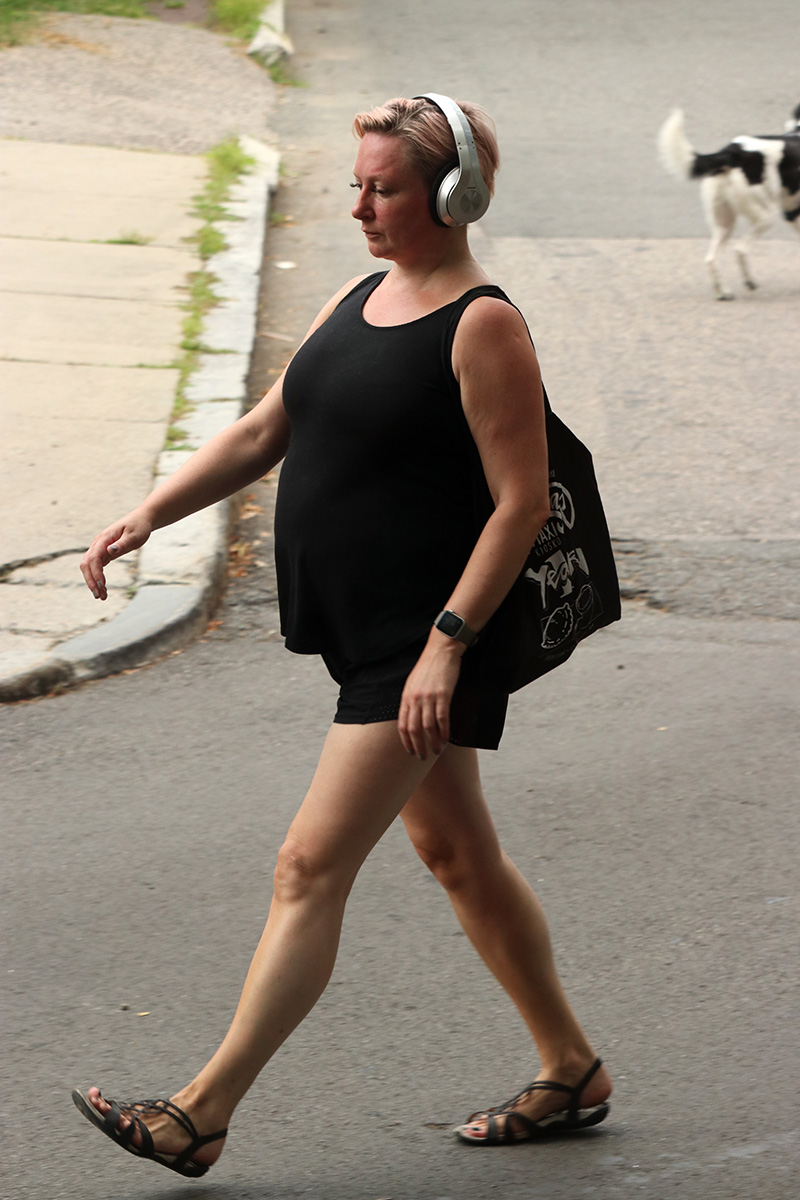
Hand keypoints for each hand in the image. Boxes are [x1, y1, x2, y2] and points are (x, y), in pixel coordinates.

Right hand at [80, 511, 152, 599]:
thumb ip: (122, 544)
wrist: (142, 520)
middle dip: (91, 581)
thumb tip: (110, 551)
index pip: (93, 558)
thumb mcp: (134, 535)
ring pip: (90, 568)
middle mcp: (98, 544)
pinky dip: (98, 579)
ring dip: (93, 582)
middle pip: (87, 564)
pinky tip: (104, 589)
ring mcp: (100, 549)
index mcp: (104, 539)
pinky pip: (97, 568)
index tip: (102, 585)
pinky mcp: (104, 553)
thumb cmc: (139, 526)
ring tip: (102, 597)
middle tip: (99, 596)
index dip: (95, 573)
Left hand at [398, 633, 464, 758]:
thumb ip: (411, 700)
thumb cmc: (428, 667)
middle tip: (423, 758)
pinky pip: (442, 718)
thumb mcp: (413, 683)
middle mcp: (415, 699)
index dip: (406, 741)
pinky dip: (444, 732)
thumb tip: (411, 717)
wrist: (441, 650)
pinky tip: (446, 739)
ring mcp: (428, 697)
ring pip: (428, 727)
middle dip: (418, 746)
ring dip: (432, 742)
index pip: (402, 725)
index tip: (410, 752)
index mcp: (406, 697)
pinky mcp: (443, 695)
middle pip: (414, 729)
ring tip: (436, 751)